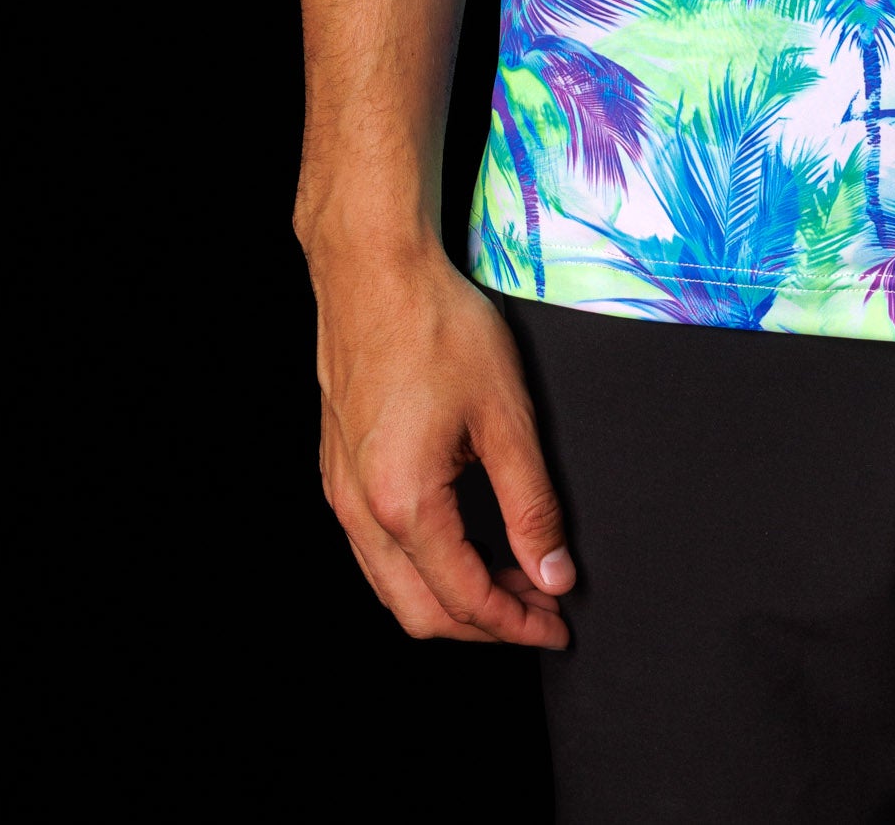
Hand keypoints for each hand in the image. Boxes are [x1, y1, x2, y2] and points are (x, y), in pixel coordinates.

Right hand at [309, 240, 574, 646]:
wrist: (373, 268)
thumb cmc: (437, 325)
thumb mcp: (506, 415)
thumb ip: (530, 504)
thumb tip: (553, 573)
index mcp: (404, 503)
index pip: (465, 599)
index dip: (517, 623)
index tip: (557, 625)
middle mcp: (360, 510)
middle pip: (420, 612)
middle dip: (484, 626)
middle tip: (539, 611)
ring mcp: (341, 492)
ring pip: (391, 586)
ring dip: (452, 598)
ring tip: (511, 578)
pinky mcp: (337, 469)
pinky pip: (374, 550)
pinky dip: (421, 566)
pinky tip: (463, 542)